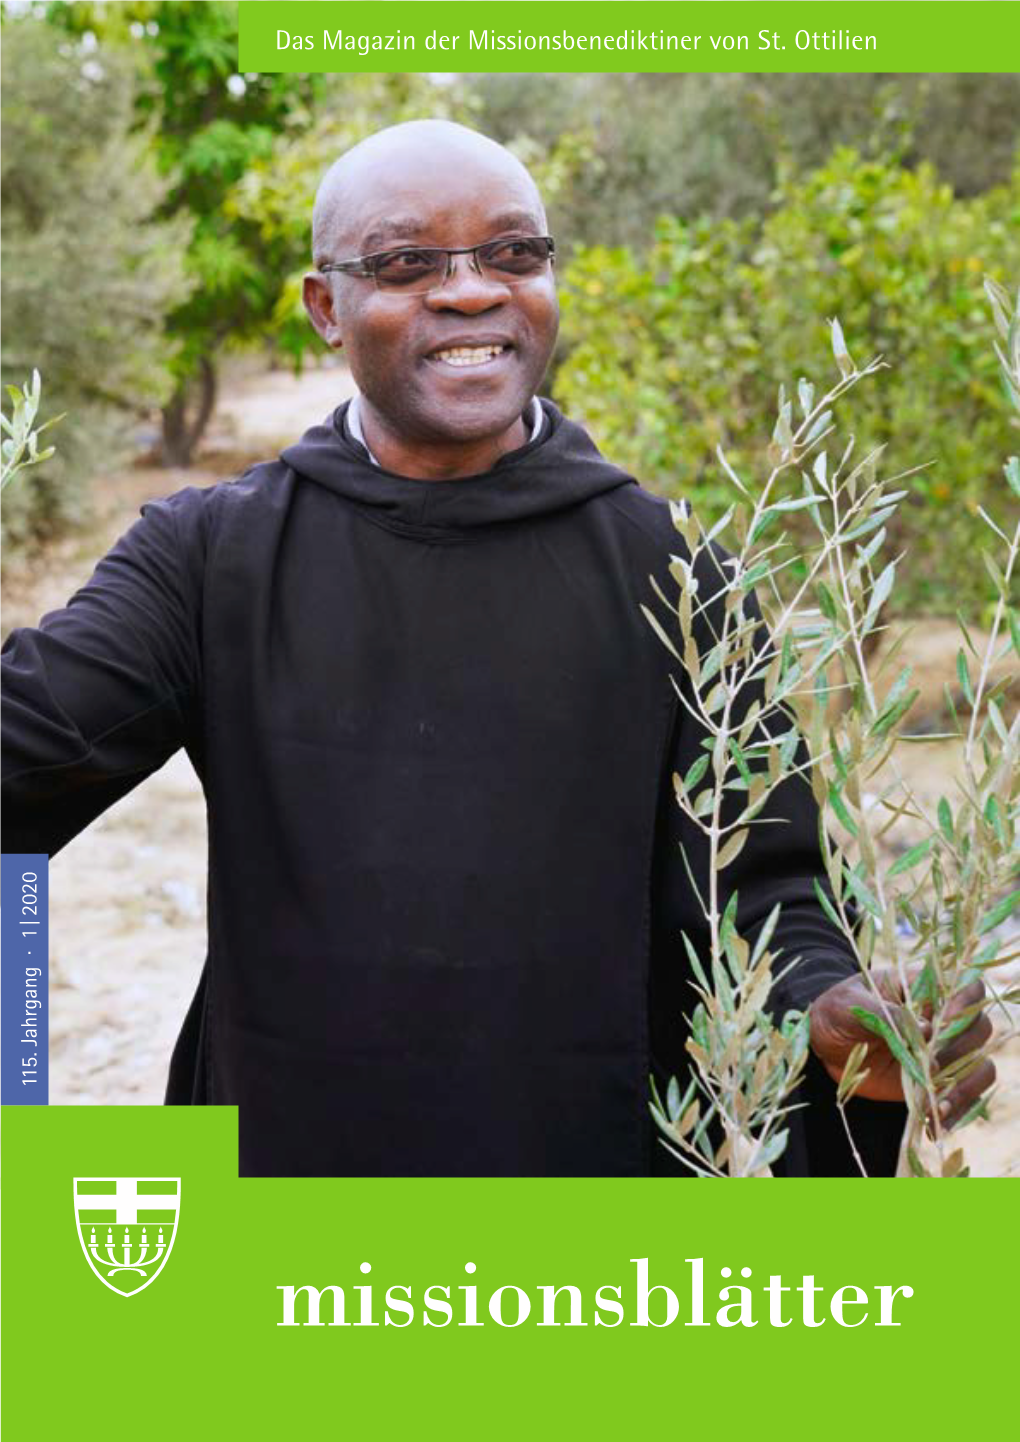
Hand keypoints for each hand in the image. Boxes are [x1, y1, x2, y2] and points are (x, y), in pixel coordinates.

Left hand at [808, 969, 994, 1127]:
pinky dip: (958, 1110)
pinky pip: (964, 1095)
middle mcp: (942, 1020)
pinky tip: (937, 1123)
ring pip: (979, 1065)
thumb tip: (928, 1028)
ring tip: (936, 1106)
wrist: (823, 1046)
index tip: (944, 1022)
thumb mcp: (849, 1005)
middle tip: (932, 1066)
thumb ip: (884, 1012)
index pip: (966, 989)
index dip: (965, 1003)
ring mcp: (943, 1052)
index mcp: (923, 990)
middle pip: (979, 1028)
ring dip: (964, 1087)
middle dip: (961, 1050)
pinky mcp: (937, 1081)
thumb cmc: (836, 1013)